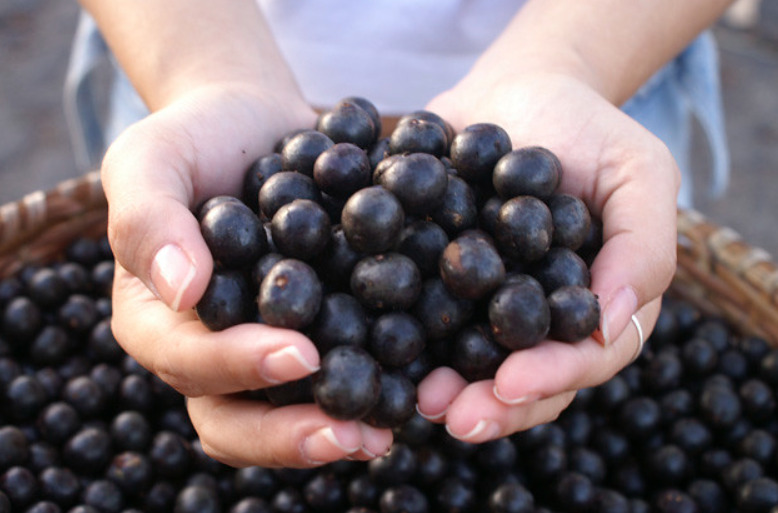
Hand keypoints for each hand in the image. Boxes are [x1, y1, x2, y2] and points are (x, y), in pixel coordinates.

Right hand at [103, 85, 392, 466]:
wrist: (255, 122)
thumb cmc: (193, 138)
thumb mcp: (151, 158)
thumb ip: (148, 218)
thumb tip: (182, 289)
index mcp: (158, 321)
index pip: (187, 361)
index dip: (237, 368)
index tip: (299, 354)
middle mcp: (209, 349)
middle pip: (235, 417)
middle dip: (289, 434)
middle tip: (350, 433)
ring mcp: (264, 346)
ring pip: (288, 410)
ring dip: (335, 427)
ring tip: (385, 435)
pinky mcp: (316, 331)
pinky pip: (338, 368)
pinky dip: (373, 384)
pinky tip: (414, 388)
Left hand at [417, 72, 678, 441]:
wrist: (514, 92)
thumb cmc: (587, 129)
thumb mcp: (639, 172)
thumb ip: (642, 246)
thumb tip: (611, 322)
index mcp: (591, 307)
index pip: (583, 358)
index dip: (551, 377)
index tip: (511, 384)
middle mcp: (535, 320)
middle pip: (519, 380)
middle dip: (490, 406)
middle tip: (451, 417)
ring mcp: (480, 308)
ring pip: (465, 364)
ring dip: (441, 388)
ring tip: (413, 399)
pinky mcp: (432, 283)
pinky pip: (414, 318)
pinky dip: (395, 337)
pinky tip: (369, 349)